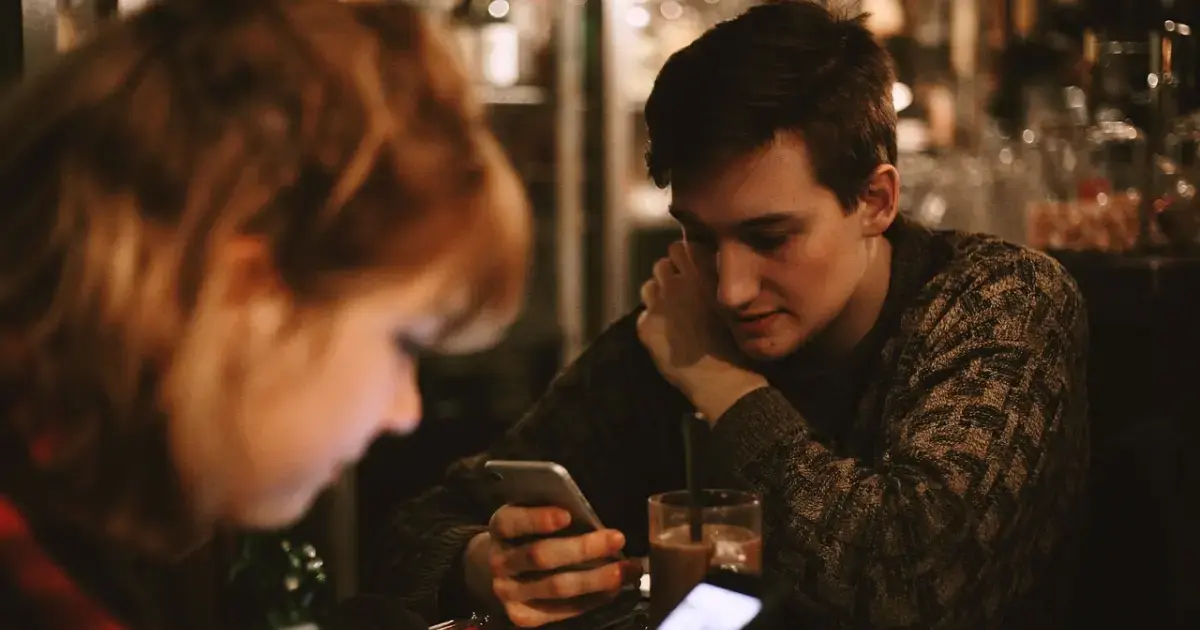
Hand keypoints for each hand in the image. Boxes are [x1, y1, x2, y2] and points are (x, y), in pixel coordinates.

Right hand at [464, 505, 641, 627]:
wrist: (496, 570)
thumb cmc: (528, 534)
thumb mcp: (530, 514)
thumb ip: (552, 511)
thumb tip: (593, 517)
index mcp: (499, 528)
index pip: (512, 522)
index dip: (538, 519)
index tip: (567, 515)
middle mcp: (500, 562)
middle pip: (541, 556)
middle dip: (582, 548)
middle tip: (616, 538)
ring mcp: (509, 593)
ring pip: (556, 587)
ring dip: (597, 578)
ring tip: (628, 569)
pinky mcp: (522, 616)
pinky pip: (562, 610)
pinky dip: (592, 599)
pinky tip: (614, 589)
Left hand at [637, 242, 767, 419]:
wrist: (724, 379)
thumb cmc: (737, 341)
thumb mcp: (733, 299)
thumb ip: (713, 278)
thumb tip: (699, 266)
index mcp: (702, 272)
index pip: (680, 247)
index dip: (684, 259)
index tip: (690, 271)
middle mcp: (677, 283)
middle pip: (661, 264)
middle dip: (669, 276)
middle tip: (681, 294)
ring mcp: (659, 304)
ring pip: (649, 287)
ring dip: (658, 296)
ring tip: (674, 315)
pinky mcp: (646, 326)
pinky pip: (644, 314)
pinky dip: (654, 322)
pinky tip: (669, 336)